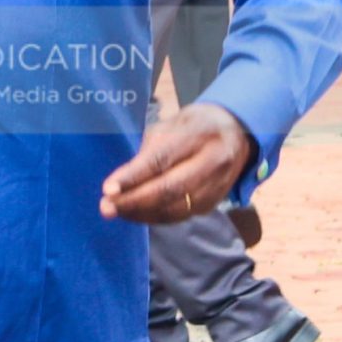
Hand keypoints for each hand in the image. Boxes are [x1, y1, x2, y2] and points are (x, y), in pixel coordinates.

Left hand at [100, 103, 255, 225]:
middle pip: (170, 189)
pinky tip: (136, 214)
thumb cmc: (193, 126)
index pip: (162, 160)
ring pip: (176, 208)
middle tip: (105, 207)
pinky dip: (156, 217)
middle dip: (134, 201)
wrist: (236, 133)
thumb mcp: (171, 124)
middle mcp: (213, 162)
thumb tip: (122, 181)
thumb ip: (149, 150)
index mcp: (199, 135)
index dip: (133, 177)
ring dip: (142, 214)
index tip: (107, 189)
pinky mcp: (215, 202)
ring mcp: (218, 186)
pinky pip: (181, 216)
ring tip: (116, 211)